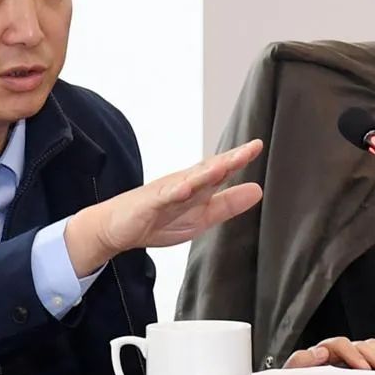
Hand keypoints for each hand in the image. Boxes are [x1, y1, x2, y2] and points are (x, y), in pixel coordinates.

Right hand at [64, 140, 263, 274]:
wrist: (116, 228)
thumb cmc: (157, 220)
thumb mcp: (201, 218)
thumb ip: (227, 205)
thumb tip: (258, 190)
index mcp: (197, 187)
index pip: (220, 171)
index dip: (239, 159)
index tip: (258, 146)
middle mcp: (183, 183)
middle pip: (208, 170)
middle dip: (228, 160)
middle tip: (250, 149)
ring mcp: (165, 191)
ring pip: (189, 180)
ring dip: (206, 173)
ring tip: (225, 166)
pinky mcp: (148, 203)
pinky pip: (163, 196)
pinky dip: (174, 191)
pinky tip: (186, 187)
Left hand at [284, 337, 374, 370]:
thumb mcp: (294, 372)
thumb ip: (302, 361)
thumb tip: (318, 352)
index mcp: (320, 352)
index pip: (339, 345)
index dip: (353, 354)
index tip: (363, 367)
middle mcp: (336, 352)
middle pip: (360, 346)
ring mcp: (347, 359)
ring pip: (369, 349)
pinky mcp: (357, 366)